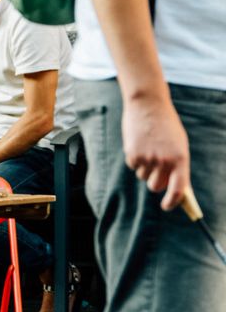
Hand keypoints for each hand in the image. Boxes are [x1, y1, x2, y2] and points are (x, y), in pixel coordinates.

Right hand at [122, 92, 191, 210]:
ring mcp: (147, 158)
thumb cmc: (166, 126)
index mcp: (180, 159)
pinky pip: (133, 166)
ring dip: (144, 168)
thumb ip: (177, 165)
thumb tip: (176, 188)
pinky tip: (138, 144)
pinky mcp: (132, 154)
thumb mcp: (178, 145)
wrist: (148, 105)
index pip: (177, 189)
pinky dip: (135, 159)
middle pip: (156, 186)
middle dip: (155, 182)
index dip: (172, 201)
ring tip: (148, 148)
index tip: (166, 206)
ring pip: (143, 176)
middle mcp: (164, 161)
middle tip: (155, 171)